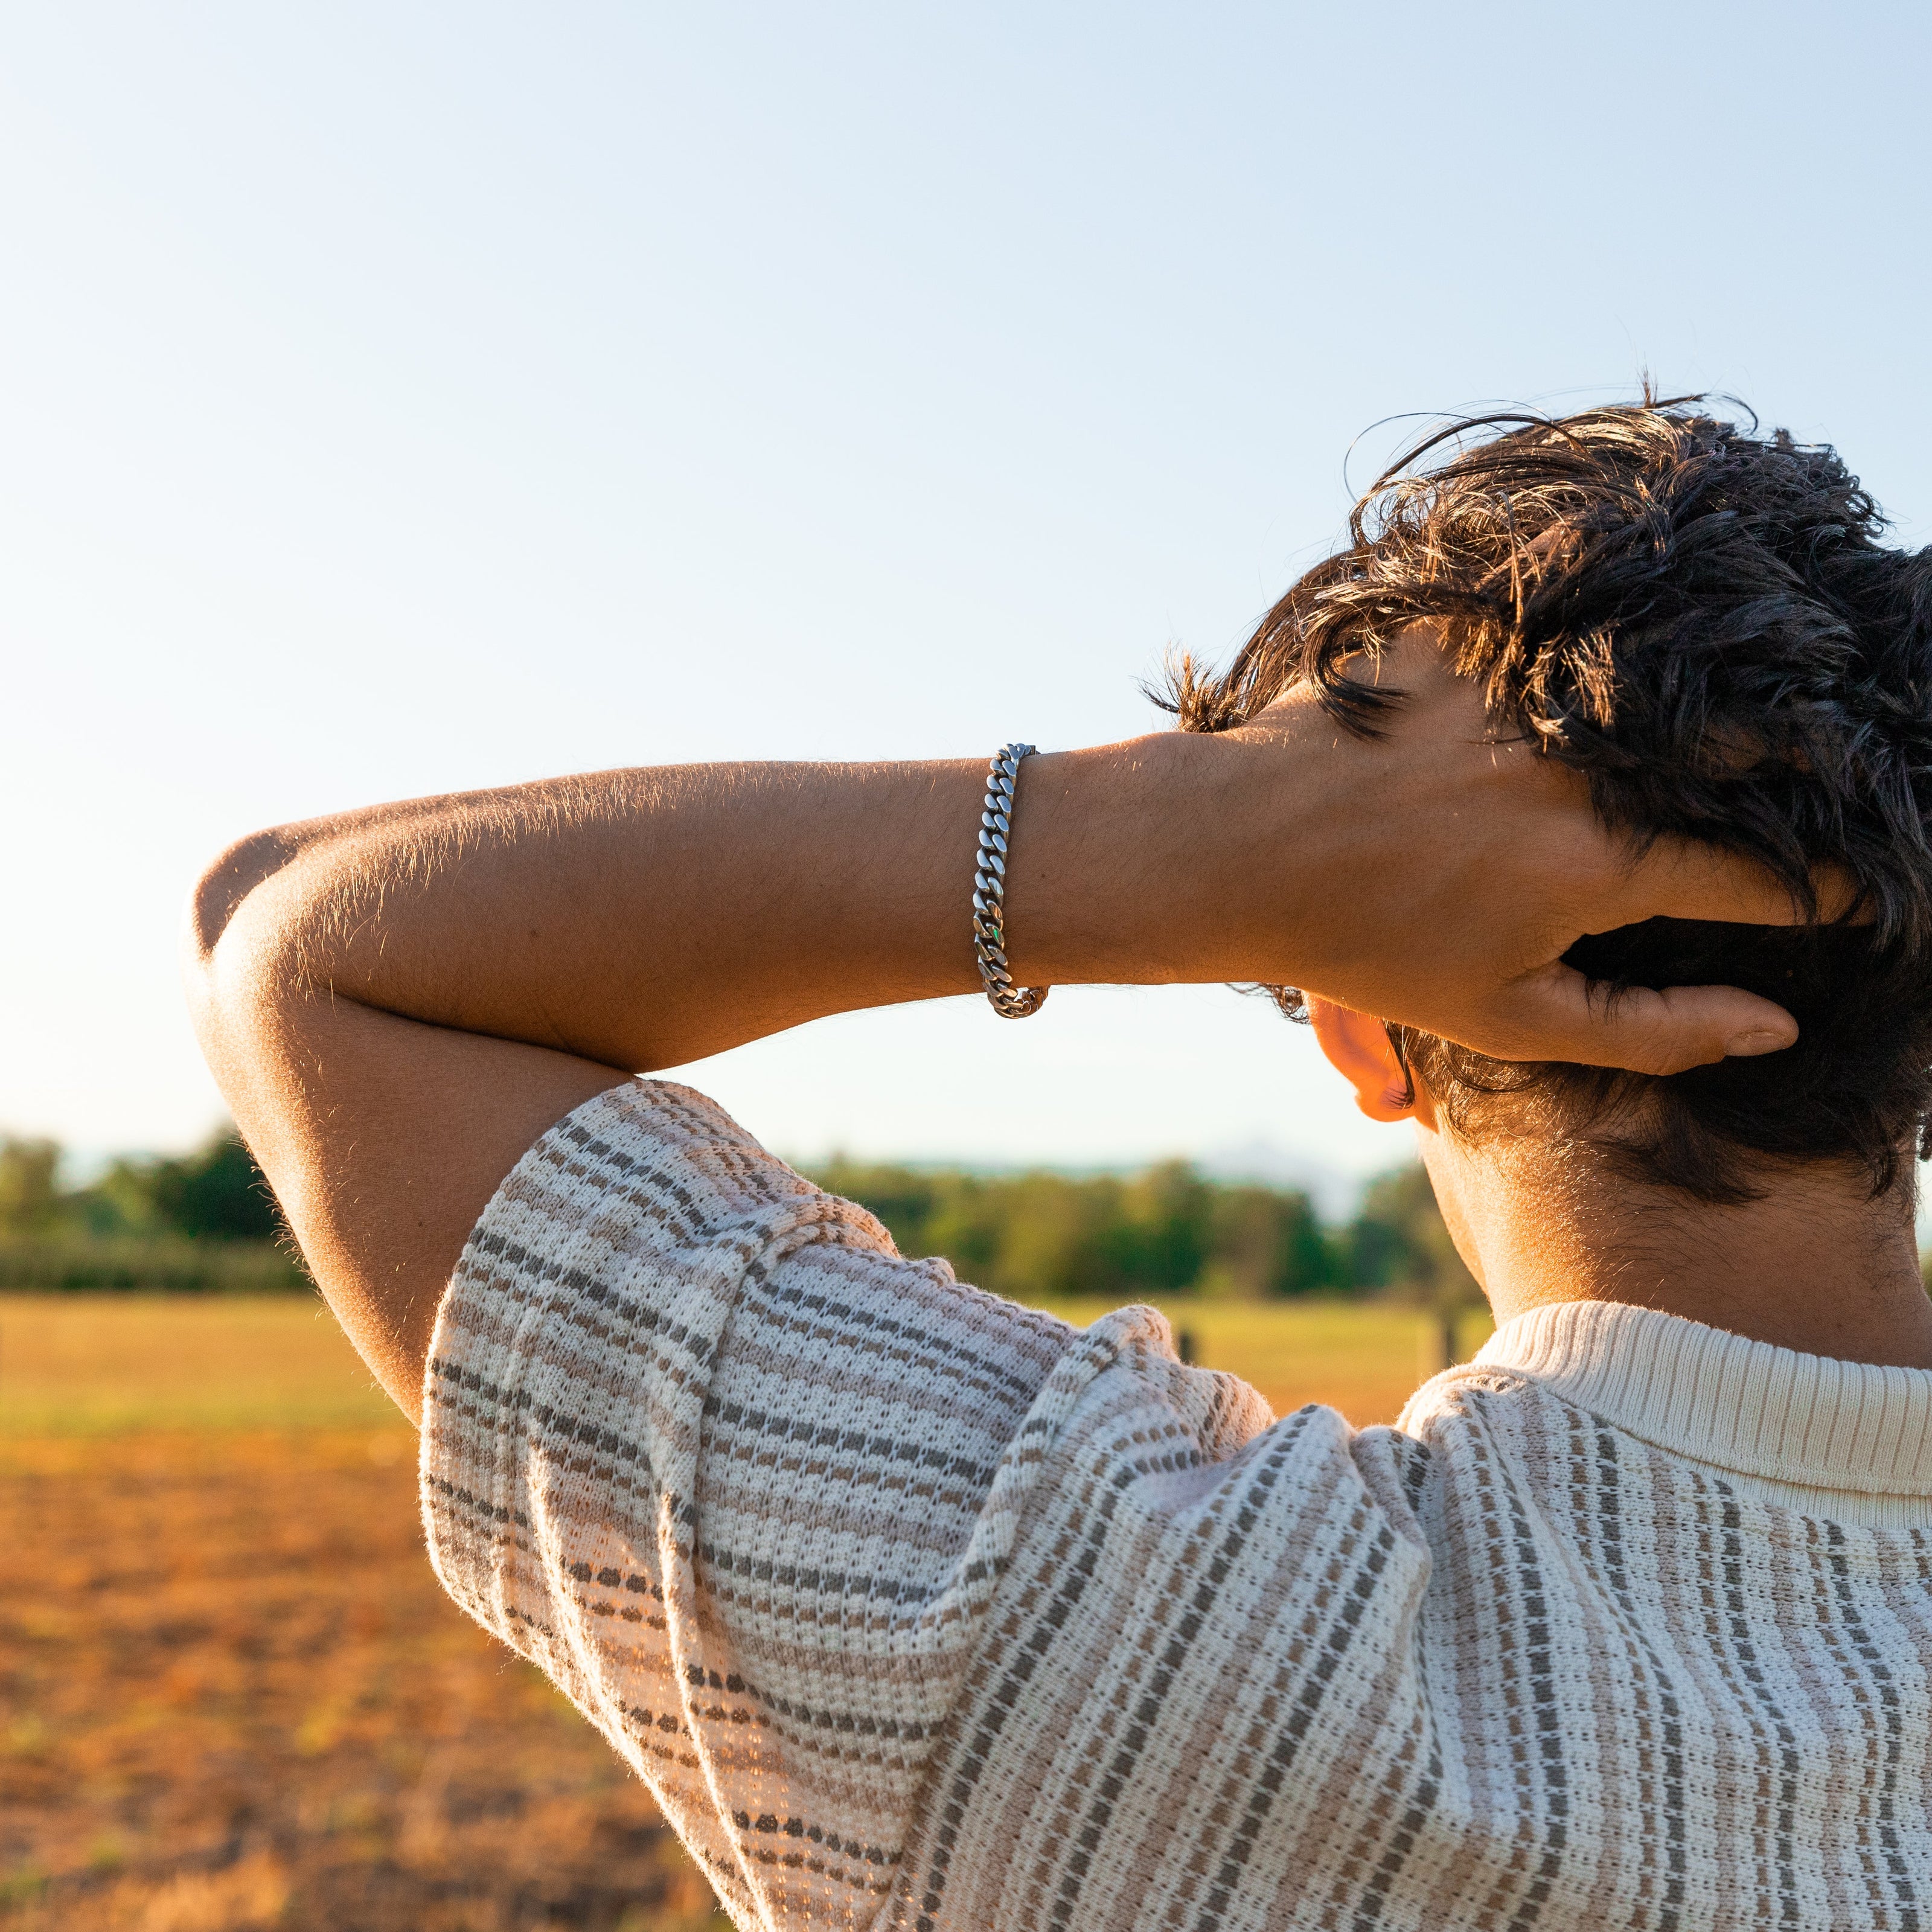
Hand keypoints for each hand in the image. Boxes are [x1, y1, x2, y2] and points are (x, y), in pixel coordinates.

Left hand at [1219, 627, 1821, 1072]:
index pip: (1762, 876)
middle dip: (1784, 781)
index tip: (1863, 894)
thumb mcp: (1507, 1016)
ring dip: (1701, 712)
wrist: (1240, 849)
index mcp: (1600, 864)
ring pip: (1661, 689)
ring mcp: (1523, 692)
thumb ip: (1652, 1030)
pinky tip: (1629, 643)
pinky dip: (1598, 646)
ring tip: (1716, 735)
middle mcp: (1578, 768)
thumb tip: (1777, 1024)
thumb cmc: (1369, 946)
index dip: (1828, 890)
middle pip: (1730, 762)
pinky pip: (1570, 628)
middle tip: (1805, 796)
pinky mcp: (1471, 636)